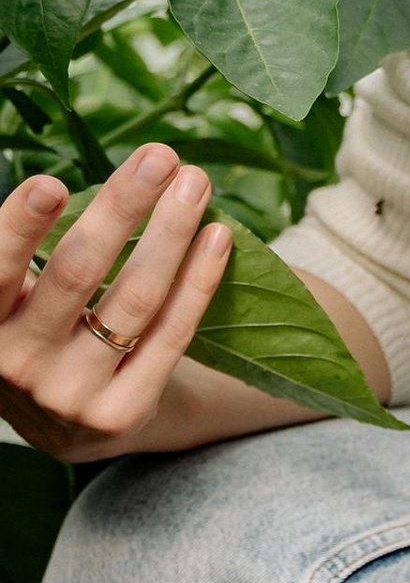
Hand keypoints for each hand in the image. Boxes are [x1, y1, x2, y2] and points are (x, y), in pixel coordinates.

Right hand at [0, 145, 230, 460]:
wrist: (64, 425)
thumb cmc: (37, 333)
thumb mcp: (10, 301)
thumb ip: (24, 252)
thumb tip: (85, 181)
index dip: (20, 228)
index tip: (51, 184)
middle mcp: (20, 362)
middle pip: (77, 272)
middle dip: (122, 207)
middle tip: (160, 156)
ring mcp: (72, 393)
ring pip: (134, 299)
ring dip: (172, 232)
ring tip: (195, 182)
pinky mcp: (122, 411)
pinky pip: (172, 335)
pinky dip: (199, 281)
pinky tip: (217, 237)